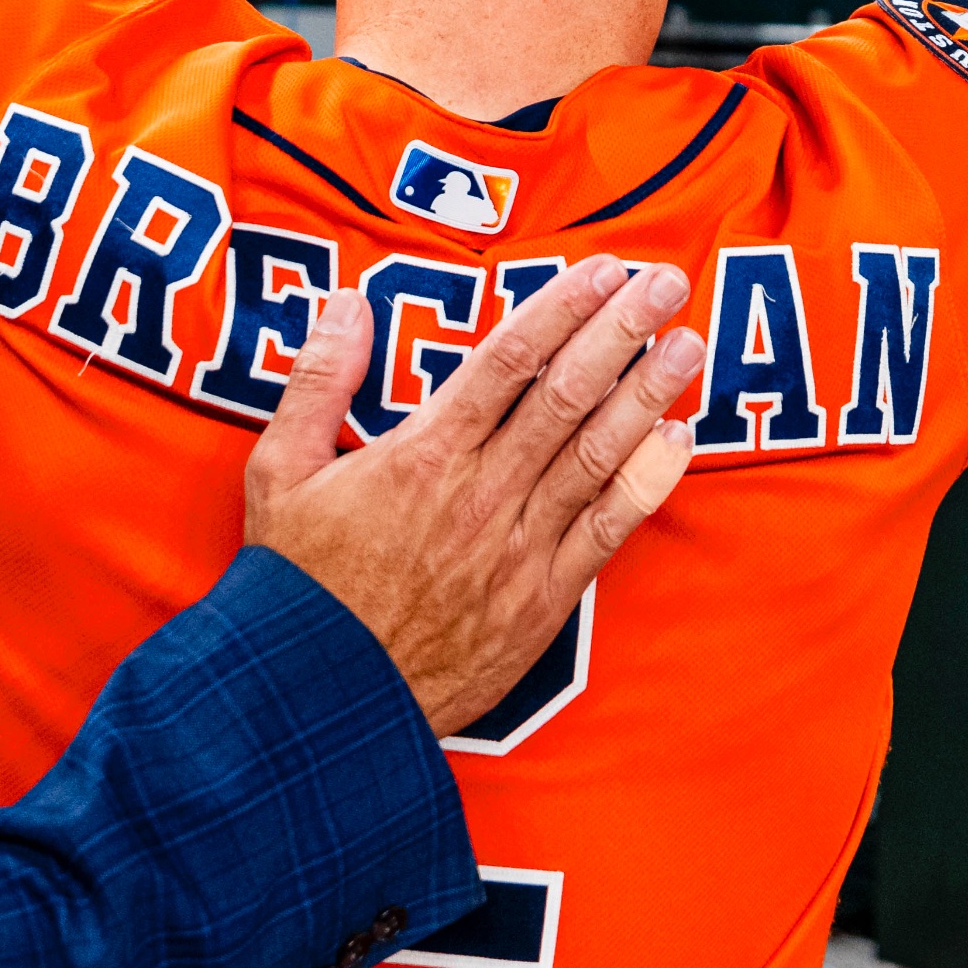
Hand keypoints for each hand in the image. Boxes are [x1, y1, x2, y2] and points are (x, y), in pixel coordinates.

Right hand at [243, 256, 701, 734]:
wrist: (323, 698)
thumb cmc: (299, 585)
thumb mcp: (279, 471)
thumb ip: (318, 381)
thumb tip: (347, 304)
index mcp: (423, 453)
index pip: (510, 358)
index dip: (563, 306)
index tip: (602, 269)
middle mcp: (482, 491)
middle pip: (568, 393)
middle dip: (623, 330)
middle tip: (666, 282)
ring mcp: (519, 546)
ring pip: (599, 453)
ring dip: (649, 393)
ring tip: (688, 344)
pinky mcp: (543, 600)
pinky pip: (609, 530)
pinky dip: (648, 482)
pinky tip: (677, 441)